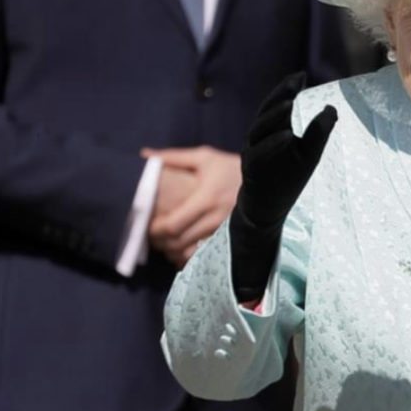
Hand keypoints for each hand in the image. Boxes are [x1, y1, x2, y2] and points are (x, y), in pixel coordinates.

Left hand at [144, 146, 240, 267]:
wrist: (266, 180)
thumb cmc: (230, 167)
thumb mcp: (204, 157)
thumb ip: (173, 157)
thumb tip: (145, 154)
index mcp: (206, 198)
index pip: (174, 225)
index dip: (156, 230)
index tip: (148, 226)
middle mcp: (216, 218)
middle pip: (179, 241)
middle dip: (161, 242)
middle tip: (152, 237)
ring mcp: (224, 230)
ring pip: (191, 251)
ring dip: (174, 251)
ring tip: (165, 244)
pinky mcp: (230, 237)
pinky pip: (205, 253)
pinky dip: (190, 255)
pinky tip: (183, 249)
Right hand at [230, 71, 336, 300]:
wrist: (267, 211)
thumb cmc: (287, 180)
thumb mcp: (309, 154)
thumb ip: (319, 132)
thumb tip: (331, 108)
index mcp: (273, 130)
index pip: (279, 105)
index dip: (288, 89)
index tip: (302, 74)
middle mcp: (259, 137)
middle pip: (267, 111)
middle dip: (280, 95)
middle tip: (294, 82)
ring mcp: (252, 153)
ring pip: (260, 129)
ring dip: (274, 115)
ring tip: (289, 102)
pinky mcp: (251, 171)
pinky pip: (259, 154)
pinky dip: (272, 144)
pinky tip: (287, 135)